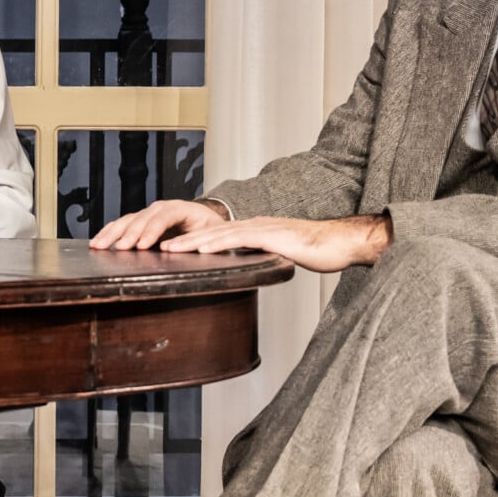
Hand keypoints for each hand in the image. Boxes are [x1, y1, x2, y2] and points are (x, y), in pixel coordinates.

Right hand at [89, 199, 228, 249]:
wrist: (206, 223)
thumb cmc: (210, 231)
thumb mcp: (211, 235)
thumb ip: (196, 240)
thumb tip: (173, 249)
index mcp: (181, 209)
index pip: (164, 216)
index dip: (151, 231)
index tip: (141, 245)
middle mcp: (162, 208)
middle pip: (142, 217)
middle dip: (129, 233)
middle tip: (120, 248)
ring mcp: (150, 213)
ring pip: (128, 220)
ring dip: (112, 233)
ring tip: (99, 245)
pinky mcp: (141, 222)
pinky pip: (123, 224)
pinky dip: (110, 232)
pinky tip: (98, 241)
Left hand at [157, 214, 391, 272]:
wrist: (341, 243)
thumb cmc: (317, 251)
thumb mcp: (280, 257)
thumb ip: (261, 259)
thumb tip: (247, 270)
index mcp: (253, 230)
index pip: (215, 236)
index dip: (190, 242)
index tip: (167, 250)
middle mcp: (252, 225)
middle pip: (209, 232)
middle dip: (182, 241)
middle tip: (156, 249)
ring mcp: (260, 229)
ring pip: (217, 235)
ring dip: (190, 243)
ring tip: (167, 250)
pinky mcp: (270, 236)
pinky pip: (238, 239)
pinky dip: (215, 245)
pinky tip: (201, 250)